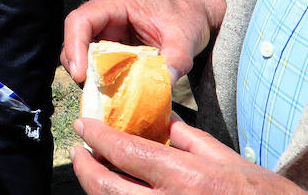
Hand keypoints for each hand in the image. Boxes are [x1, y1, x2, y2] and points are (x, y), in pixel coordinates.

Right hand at [61, 0, 225, 84]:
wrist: (196, 17)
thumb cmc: (187, 18)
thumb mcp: (185, 39)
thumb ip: (176, 61)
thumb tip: (163, 86)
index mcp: (116, 5)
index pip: (81, 20)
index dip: (74, 46)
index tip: (81, 74)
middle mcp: (106, 18)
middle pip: (75, 39)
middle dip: (78, 65)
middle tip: (91, 92)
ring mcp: (108, 34)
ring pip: (83, 53)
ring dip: (89, 75)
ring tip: (103, 95)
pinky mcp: (114, 49)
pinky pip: (99, 63)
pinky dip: (102, 80)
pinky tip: (113, 94)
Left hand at [73, 117, 305, 194]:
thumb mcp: (228, 160)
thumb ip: (188, 139)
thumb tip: (160, 120)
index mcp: (187, 178)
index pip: (126, 152)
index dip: (98, 136)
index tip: (84, 125)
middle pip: (107, 188)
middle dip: (85, 168)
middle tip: (78, 151)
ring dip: (97, 189)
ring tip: (92, 170)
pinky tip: (117, 191)